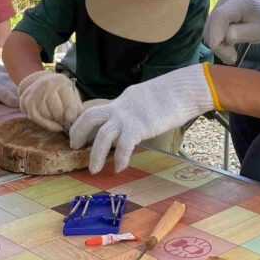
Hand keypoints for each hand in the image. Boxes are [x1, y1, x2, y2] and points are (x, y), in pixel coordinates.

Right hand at [18, 70, 82, 131]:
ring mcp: (36, 93)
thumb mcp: (71, 92)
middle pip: (57, 112)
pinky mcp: (27, 102)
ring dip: (54, 121)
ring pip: (47, 116)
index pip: (69, 105)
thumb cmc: (60, 90)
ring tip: (58, 118)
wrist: (40, 81)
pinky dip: (46, 124)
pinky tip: (52, 124)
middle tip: (65, 121)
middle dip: (63, 120)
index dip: (72, 117)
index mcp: (61, 82)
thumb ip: (76, 105)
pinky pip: (37, 119)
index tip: (72, 120)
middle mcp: (47, 86)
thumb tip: (77, 121)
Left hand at [70, 64, 213, 172]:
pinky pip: (123, 147)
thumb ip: (138, 109)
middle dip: (78, 132)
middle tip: (74, 146)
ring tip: (94, 169)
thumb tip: (137, 121)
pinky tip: (120, 168)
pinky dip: (120, 159)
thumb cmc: (174, 94)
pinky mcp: (139, 127)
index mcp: (123, 99)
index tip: (81, 134)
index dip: (86, 123)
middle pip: (90, 117)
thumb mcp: (148, 98)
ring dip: (96, 155)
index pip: (98, 110)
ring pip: (102, 137)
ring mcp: (128, 117)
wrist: (185, 89)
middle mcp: (120, 107)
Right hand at [203, 0, 259, 64]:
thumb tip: (225, 39)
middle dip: (218, 45)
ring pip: (209, 29)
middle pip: (211, 25)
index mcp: (237, 2)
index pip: (219, 17)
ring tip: (231, 53)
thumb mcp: (257, 32)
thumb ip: (239, 34)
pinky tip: (228, 45)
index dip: (217, 37)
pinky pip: (211, 28)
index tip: (228, 55)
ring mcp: (219, 4)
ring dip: (217, 44)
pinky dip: (217, 39)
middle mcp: (225, 0)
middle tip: (232, 58)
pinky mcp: (217, 10)